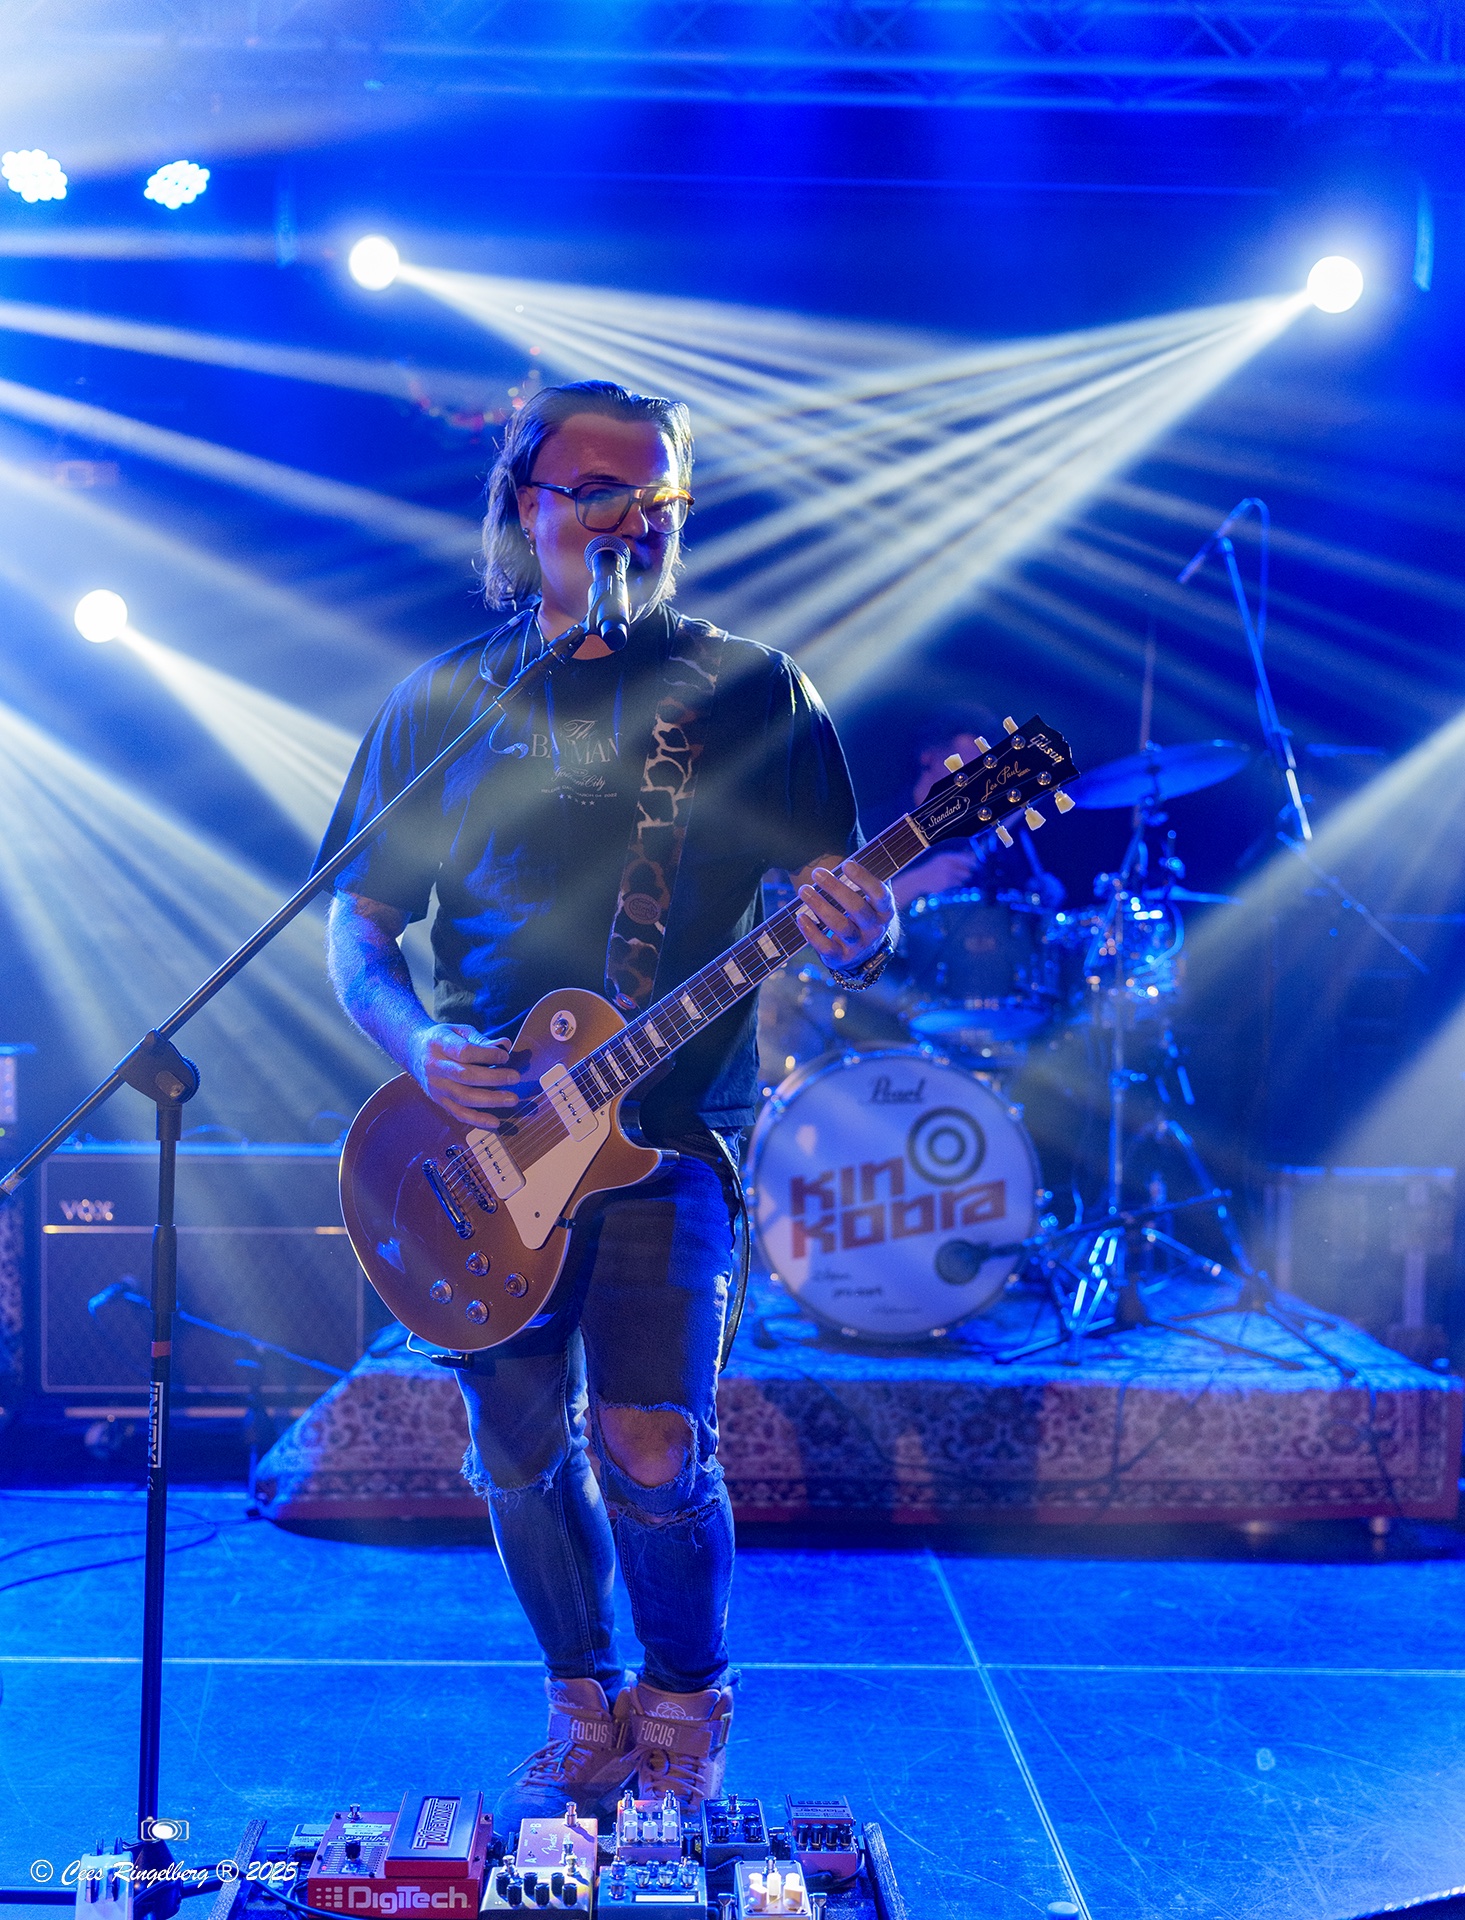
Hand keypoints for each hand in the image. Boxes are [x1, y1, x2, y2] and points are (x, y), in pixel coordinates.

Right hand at [409, 1023, 520, 1128]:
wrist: (414, 1051)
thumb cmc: (444, 1039)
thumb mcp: (459, 1031)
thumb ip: (481, 1039)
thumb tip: (505, 1045)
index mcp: (439, 1044)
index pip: (464, 1052)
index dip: (486, 1055)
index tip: (505, 1056)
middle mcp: (435, 1067)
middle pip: (465, 1076)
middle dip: (493, 1078)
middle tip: (515, 1077)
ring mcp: (436, 1086)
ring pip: (463, 1097)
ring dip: (490, 1100)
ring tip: (512, 1099)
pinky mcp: (438, 1101)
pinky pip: (458, 1113)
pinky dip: (477, 1120)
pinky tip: (495, 1122)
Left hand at [795, 856, 895, 970]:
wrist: (863, 952)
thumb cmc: (862, 914)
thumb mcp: (869, 899)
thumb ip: (861, 881)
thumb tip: (844, 857)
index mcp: (885, 911)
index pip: (879, 893)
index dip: (864, 878)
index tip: (846, 863)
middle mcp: (875, 930)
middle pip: (857, 908)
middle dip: (835, 889)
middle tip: (817, 872)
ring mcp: (858, 946)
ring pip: (840, 926)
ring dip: (820, 906)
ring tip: (803, 890)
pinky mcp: (840, 958)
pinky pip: (825, 946)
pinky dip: (811, 931)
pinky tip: (800, 916)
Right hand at [892, 846, 978, 908]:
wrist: (919, 879)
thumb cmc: (931, 869)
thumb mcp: (941, 859)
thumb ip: (955, 857)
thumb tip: (970, 853)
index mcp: (946, 856)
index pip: (965, 858)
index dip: (973, 862)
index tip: (977, 865)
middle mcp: (948, 864)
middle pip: (967, 869)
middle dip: (968, 872)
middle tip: (965, 874)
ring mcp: (948, 874)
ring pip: (964, 877)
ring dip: (962, 879)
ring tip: (952, 879)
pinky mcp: (947, 883)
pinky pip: (958, 884)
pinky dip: (956, 884)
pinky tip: (948, 883)